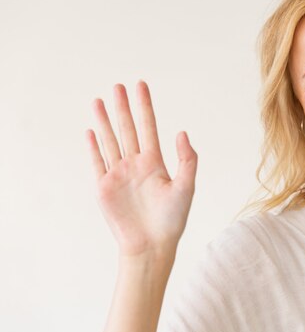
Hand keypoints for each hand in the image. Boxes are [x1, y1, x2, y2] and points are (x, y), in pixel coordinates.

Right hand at [85, 81, 197, 256]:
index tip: (141, 86)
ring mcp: (118, 174)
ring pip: (110, 141)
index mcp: (155, 162)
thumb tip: (182, 132)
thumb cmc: (172, 220)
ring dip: (104, 121)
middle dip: (123, 108)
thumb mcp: (186, 187)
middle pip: (128, 129)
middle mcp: (136, 164)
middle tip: (118, 86)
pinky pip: (97, 162)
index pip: (149, 127)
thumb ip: (187, 159)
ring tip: (99, 100)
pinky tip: (90, 131)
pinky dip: (93, 146)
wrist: (151, 246)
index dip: (145, 106)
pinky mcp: (104, 187)